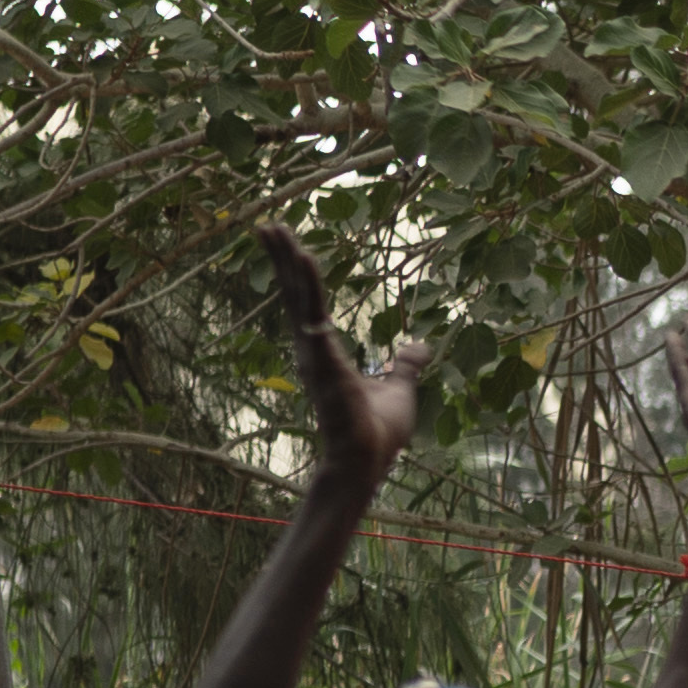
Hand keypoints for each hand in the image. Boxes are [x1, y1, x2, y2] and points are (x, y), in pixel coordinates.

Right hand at [264, 227, 423, 483]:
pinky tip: (307, 275)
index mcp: (325, 351)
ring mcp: (318, 360)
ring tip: (282, 236)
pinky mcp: (329, 372)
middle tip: (267, 224)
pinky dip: (313, 303)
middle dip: (282, 258)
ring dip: (292, 268)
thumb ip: (405, 367)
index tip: (284, 239)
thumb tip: (420, 349)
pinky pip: (319, 330)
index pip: (307, 301)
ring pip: (302, 304)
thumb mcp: (398, 390)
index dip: (295, 270)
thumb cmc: (376, 431)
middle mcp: (313, 351)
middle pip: (296, 294)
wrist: (368, 463)